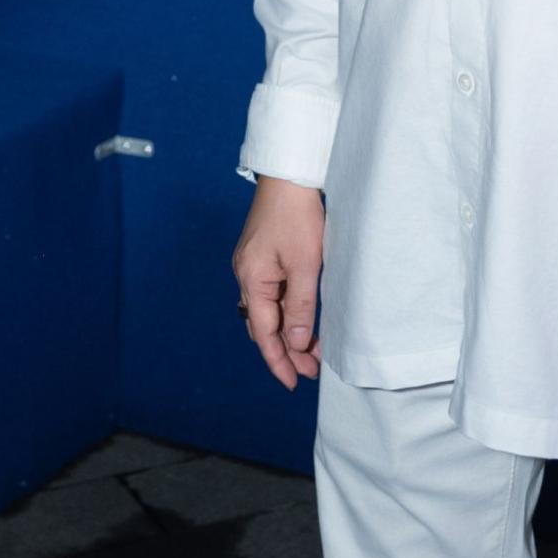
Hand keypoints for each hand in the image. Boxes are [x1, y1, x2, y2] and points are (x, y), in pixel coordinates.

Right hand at [233, 175, 324, 390]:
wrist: (289, 175)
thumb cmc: (297, 215)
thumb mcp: (306, 264)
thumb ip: (300, 306)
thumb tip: (294, 343)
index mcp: (251, 281)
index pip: (264, 334)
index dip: (279, 361)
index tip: (294, 382)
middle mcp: (246, 275)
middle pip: (263, 326)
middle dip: (285, 350)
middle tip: (310, 370)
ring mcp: (252, 264)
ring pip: (268, 310)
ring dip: (287, 331)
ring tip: (311, 348)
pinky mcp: (262, 255)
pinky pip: (271, 293)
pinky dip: (286, 310)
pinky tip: (301, 315)